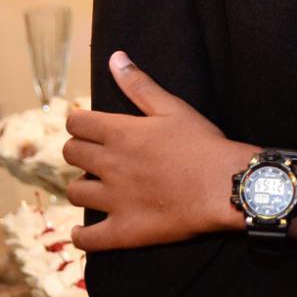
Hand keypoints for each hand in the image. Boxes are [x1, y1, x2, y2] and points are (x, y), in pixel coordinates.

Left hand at [64, 51, 254, 250]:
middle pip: (71, 154)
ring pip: (75, 192)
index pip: (76, 123)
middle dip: (79, 151)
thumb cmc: (203, 144)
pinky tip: (83, 231)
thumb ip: (139, 84)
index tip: (89, 127)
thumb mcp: (173, 107)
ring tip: (96, 187)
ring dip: (81, 187)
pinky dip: (81, 235)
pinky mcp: (124, 230)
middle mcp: (109, 165)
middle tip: (95, 155)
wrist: (225, 186)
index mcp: (119, 133)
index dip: (79, 123)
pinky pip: (89, 238)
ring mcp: (114, 200)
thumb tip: (115, 58)